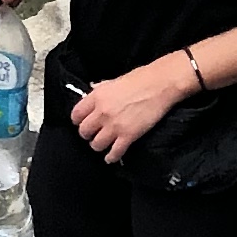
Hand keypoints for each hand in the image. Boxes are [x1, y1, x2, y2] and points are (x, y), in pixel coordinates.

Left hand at [70, 62, 185, 163]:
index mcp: (97, 96)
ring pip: (96, 145)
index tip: (81, 122)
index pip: (76, 114)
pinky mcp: (128, 136)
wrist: (160, 85)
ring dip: (98, 146)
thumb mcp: (114, 80)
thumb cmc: (140, 79)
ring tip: (102, 144)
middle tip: (93, 134)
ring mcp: (114, 125)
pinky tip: (111, 157)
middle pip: (84, 132)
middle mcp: (102, 112)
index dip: (78, 120)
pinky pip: (114, 152)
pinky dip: (111, 157)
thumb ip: (100, 89)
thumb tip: (91, 92)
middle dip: (87, 134)